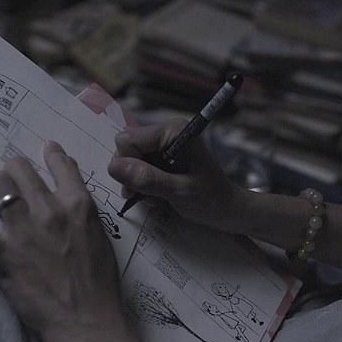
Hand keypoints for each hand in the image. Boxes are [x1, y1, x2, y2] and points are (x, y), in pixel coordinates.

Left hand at [0, 141, 121, 341]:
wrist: (88, 322)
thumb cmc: (100, 284)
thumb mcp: (100, 238)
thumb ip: (84, 212)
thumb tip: (70, 192)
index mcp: (79, 205)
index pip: (60, 164)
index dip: (50, 154)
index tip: (45, 151)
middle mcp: (50, 210)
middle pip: (20, 168)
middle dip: (14, 171)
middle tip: (12, 181)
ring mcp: (24, 231)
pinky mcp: (3, 255)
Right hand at [108, 120, 246, 229]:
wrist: (227, 210)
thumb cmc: (210, 200)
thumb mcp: (179, 192)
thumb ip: (148, 179)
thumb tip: (114, 167)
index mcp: (173, 131)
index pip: (127, 140)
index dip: (128, 165)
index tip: (143, 186)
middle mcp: (166, 133)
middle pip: (125, 149)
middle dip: (133, 175)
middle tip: (151, 194)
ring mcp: (163, 146)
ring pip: (129, 161)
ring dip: (138, 183)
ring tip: (159, 196)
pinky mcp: (162, 158)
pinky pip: (137, 169)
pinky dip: (144, 185)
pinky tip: (160, 195)